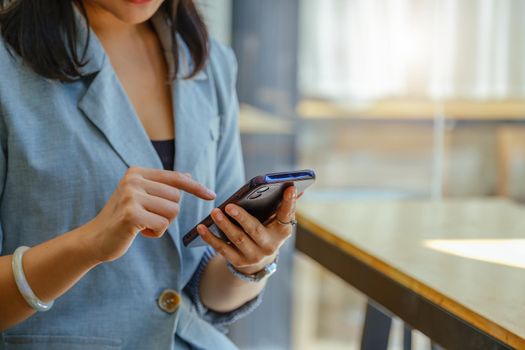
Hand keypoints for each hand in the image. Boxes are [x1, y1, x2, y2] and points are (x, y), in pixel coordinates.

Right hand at [86, 167, 215, 262]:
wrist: (95, 240)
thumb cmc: (122, 219)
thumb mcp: (142, 197)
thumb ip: (162, 186)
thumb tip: (188, 175)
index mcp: (137, 172)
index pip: (175, 177)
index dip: (196, 187)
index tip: (212, 195)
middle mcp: (133, 180)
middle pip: (176, 198)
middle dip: (168, 214)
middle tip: (148, 218)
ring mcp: (131, 196)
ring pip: (172, 212)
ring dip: (162, 224)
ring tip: (142, 224)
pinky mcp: (130, 214)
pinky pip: (162, 225)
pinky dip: (155, 233)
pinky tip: (139, 233)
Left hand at [197, 185, 297, 275]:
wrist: (259, 259)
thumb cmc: (267, 230)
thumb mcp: (276, 220)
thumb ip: (283, 205)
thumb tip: (293, 187)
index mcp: (282, 231)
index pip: (286, 215)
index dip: (289, 202)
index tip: (289, 187)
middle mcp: (270, 246)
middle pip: (255, 230)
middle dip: (242, 218)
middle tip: (229, 206)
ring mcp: (254, 256)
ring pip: (237, 239)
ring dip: (224, 225)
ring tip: (214, 212)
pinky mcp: (239, 262)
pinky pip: (222, 249)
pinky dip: (211, 238)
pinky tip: (201, 228)